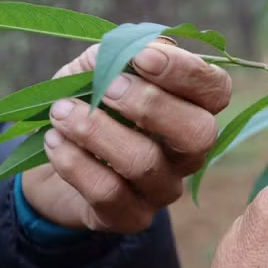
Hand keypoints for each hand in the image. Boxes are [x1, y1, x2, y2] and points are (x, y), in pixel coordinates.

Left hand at [21, 39, 231, 232]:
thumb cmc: (87, 101)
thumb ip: (118, 52)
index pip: (216, 89)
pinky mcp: (131, 216)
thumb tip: (137, 51)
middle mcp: (188, 152)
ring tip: (60, 112)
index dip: (186, 72)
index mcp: (192, 107)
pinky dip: (75, 162)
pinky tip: (54, 141)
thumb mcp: (97, 68)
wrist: (52, 155)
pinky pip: (109, 193)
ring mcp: (163, 188)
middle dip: (150, 106)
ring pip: (145, 163)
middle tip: (105, 89)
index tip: (142, 57)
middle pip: (198, 134)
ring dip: (97, 131)